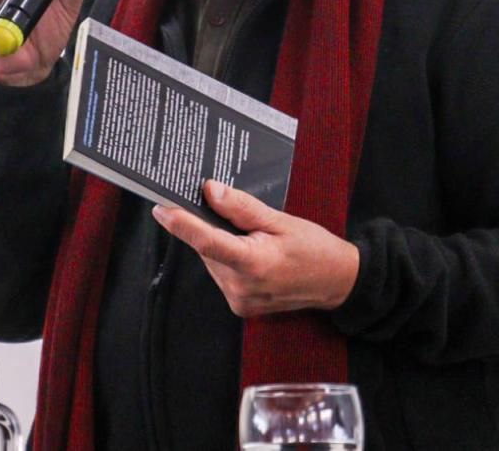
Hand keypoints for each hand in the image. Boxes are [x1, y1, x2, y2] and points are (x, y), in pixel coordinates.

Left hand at [152, 180, 359, 316]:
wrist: (338, 282)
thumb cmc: (315, 249)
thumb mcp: (281, 220)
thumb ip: (242, 208)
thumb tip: (210, 191)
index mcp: (253, 264)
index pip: (205, 240)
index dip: (180, 223)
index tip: (160, 208)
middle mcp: (241, 287)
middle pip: (207, 249)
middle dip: (208, 227)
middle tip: (222, 208)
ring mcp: (240, 301)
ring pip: (213, 261)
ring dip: (219, 244)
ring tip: (249, 234)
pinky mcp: (241, 306)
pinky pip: (222, 274)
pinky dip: (228, 259)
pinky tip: (249, 251)